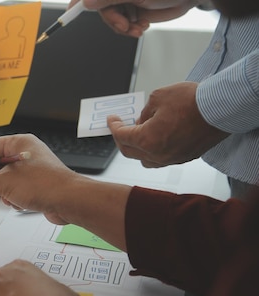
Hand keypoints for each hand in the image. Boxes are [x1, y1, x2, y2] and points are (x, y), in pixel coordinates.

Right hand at [0, 134, 130, 249]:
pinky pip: (17, 189)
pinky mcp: (38, 184)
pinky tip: (23, 203)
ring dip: (5, 192)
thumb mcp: (4, 184)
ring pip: (6, 180)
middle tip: (1, 190)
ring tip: (15, 197)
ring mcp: (33, 169)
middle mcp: (27, 153)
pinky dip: (15, 198)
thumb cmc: (44, 184)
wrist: (70, 201)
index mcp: (21, 143)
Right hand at [76, 0, 195, 36]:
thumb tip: (86, 2)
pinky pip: (122, 24)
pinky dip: (129, 30)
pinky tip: (141, 26)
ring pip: (110, 18)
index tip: (69, 12)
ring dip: (122, 28)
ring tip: (137, 28)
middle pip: (98, 8)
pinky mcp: (134, 10)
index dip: (78, 2)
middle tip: (124, 26)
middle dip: (111, 20)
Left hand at [109, 82, 228, 166]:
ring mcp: (172, 159)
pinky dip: (153, 151)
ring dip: (137, 148)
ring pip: (145, 160)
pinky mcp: (185, 158)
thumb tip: (141, 120)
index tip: (111, 120)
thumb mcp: (158, 97)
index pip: (121, 136)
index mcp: (147, 139)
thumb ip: (144, 112)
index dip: (114, 126)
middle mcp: (158, 154)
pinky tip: (155, 139)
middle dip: (121, 139)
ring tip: (136, 134)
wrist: (221, 108)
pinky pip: (162, 159)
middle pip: (129, 151)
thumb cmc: (192, 100)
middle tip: (120, 127)